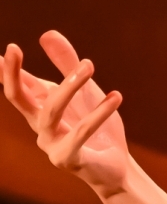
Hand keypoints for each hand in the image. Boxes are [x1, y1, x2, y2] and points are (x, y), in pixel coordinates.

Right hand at [2, 31, 129, 193]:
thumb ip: (67, 65)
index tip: (4, 48)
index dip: (5, 68)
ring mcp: (51, 143)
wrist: (118, 169)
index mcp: (40, 109)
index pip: (16, 85)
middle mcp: (39, 125)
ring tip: (90, 65)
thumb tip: (47, 33)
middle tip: (13, 48)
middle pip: (18, 97)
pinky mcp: (68, 158)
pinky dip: (100, 112)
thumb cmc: (98, 131)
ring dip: (70, 85)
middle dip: (12, 73)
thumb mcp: (84, 93)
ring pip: (51, 110)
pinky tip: (116, 96)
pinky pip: (82, 131)